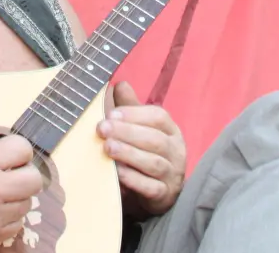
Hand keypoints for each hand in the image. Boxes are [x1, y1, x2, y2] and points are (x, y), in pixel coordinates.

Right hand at [0, 135, 44, 252]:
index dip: (18, 151)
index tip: (12, 156)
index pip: (23, 149)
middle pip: (34, 179)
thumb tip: (1, 152)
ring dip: (15, 198)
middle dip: (24, 175)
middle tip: (11, 176)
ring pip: (26, 204)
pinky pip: (15, 226)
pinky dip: (8, 219)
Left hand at [98, 83, 185, 218]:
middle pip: (155, 139)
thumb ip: (131, 108)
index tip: (111, 113)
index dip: (135, 114)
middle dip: (127, 132)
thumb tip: (120, 84)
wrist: (158, 192)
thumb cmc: (147, 153)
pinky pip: (151, 187)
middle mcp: (176, 151)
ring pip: (154, 163)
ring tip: (107, 148)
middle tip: (102, 129)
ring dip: (129, 154)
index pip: (159, 117)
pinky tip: (117, 172)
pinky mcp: (164, 196)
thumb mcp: (141, 128)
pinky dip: (134, 179)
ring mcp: (172, 174)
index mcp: (171, 130)